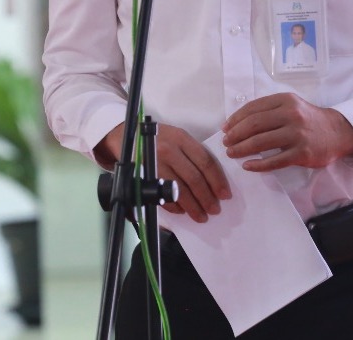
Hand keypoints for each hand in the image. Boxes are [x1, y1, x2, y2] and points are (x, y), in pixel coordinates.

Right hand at [94, 122, 230, 222]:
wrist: (126, 136)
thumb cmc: (158, 138)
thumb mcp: (177, 137)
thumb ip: (193, 153)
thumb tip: (214, 180)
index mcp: (181, 138)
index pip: (205, 162)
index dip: (218, 180)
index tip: (225, 195)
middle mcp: (169, 150)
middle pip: (194, 179)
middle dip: (207, 198)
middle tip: (215, 210)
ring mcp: (156, 164)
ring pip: (180, 191)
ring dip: (193, 207)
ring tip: (202, 216)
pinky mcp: (145, 176)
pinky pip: (163, 196)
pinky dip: (175, 207)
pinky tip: (183, 211)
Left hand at [221, 93, 352, 171]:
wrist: (337, 132)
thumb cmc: (307, 119)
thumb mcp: (290, 106)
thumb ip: (268, 110)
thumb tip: (238, 122)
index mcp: (284, 101)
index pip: (253, 108)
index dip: (236, 119)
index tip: (225, 128)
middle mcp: (291, 115)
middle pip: (254, 124)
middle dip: (235, 134)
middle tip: (226, 142)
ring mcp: (297, 134)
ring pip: (261, 142)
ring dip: (242, 149)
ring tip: (232, 153)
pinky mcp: (302, 153)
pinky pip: (274, 161)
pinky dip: (258, 165)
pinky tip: (248, 166)